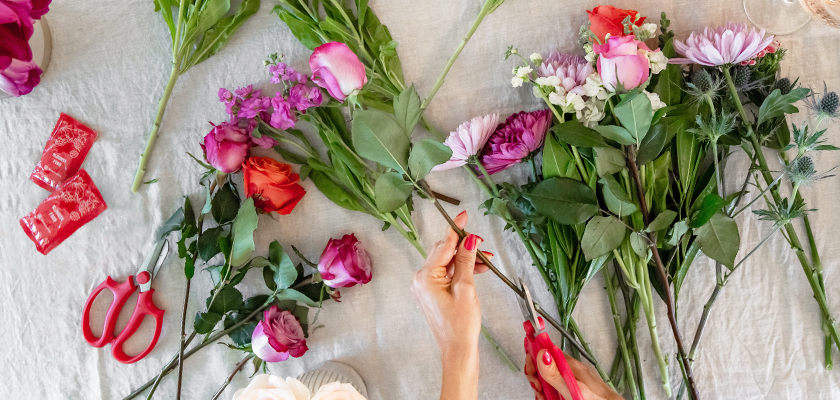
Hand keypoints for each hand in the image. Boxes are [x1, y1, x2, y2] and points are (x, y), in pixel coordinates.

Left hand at [411, 211, 490, 399]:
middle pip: (443, 252)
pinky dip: (461, 269)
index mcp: (425, 276)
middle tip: (483, 244)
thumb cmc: (461, 325)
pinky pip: (446, 273)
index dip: (456, 230)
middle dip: (464, 246)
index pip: (443, 245)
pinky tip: (478, 269)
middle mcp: (421, 279)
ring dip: (465, 258)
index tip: (463, 215)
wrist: (457, 350)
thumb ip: (466, 261)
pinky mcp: (432, 293)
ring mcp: (425, 286)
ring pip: (446, 262)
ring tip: (486, 260)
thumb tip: (469, 241)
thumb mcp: (466, 288)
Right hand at [525, 349, 621, 399]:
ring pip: (548, 378)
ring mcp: (571, 380)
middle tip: (537, 387)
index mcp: (570, 365)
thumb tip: (541, 353)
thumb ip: (556, 373)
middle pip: (545, 366)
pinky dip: (549, 393)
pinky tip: (549, 398)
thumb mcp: (572, 387)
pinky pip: (555, 387)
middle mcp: (570, 370)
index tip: (529, 366)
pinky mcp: (573, 389)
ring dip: (541, 387)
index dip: (535, 356)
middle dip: (536, 375)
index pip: (546, 350)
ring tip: (543, 396)